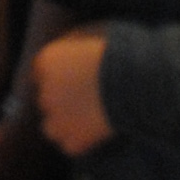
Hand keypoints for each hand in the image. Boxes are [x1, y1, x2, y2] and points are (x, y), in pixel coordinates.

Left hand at [32, 29, 113, 155]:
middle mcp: (45, 91)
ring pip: (52, 127)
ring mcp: (57, 119)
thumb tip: (71, 49)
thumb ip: (74, 43)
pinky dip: (82, 142)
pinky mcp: (72, 141)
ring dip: (66, 124)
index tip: (75, 83)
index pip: (41, 74)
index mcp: (47, 61)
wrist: (138, 82)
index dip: (59, 79)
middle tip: (88, 100)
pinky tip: (98, 132)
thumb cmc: (121, 53)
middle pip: (47, 99)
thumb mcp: (92, 34)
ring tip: (89, 120)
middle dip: (63, 100)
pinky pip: (71, 145)